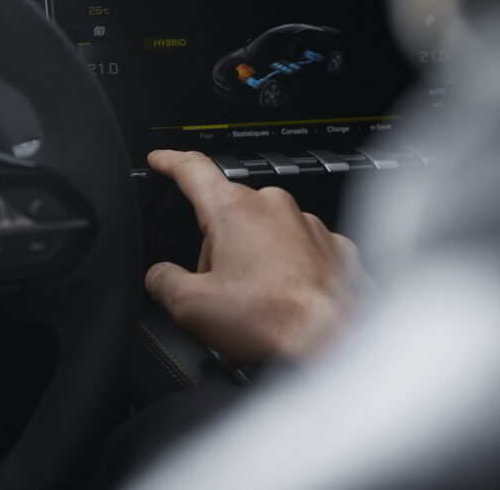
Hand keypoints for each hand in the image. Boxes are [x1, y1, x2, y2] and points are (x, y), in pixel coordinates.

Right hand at [145, 150, 365, 363]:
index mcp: (235, 210)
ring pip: (264, 238)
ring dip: (253, 269)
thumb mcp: (192, 306)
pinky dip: (287, 277)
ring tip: (256, 311)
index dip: (170, 162)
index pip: (193, 170)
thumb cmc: (277, 319)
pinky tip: (284, 308)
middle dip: (218, 254)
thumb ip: (163, 282)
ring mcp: (308, 225)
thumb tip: (160, 277)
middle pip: (228, 219)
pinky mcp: (332, 247)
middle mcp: (274, 207)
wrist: (339, 339)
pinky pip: (298, 254)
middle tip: (219, 296)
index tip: (162, 160)